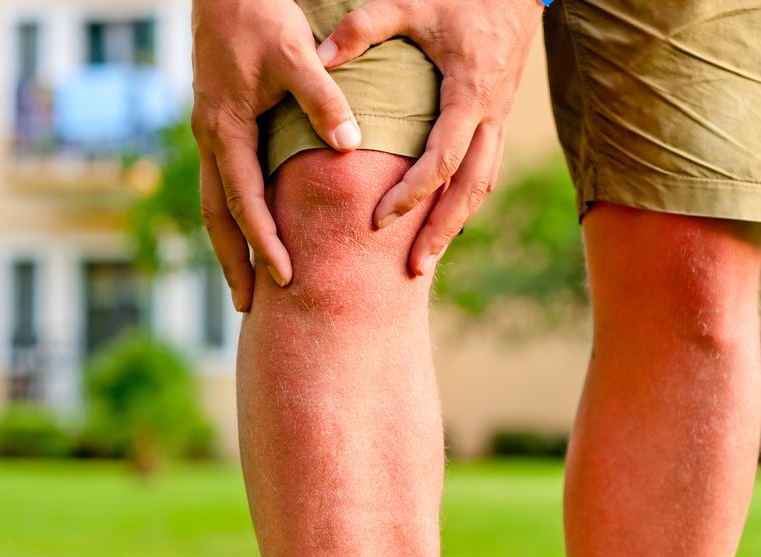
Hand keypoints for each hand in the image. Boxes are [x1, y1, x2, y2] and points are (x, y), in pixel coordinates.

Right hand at [191, 0, 360, 310]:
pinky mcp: (220, 125)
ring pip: (215, 203)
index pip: (245, 202)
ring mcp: (211, 134)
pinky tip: (251, 229)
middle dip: (233, 263)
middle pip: (218, 217)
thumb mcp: (296, 55)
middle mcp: (211, 139)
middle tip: (247, 308)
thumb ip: (323, 101)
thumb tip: (350, 146)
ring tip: (245, 284)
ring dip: (229, 246)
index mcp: (227, 130)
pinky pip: (223, 183)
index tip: (283, 280)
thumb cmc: (260, 18)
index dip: (264, 244)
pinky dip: (235, 216)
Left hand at [317, 0, 542, 274]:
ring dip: (457, 223)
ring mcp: (499, 119)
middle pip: (472, 189)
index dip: (411, 193)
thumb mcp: (412, 2)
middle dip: (443, 231)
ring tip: (428, 257)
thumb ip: (364, 28)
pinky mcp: (498, 118)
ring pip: (483, 185)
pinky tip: (442, 218)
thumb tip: (318, 59)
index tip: (379, 220)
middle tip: (415, 269)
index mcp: (470, 94)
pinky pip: (486, 170)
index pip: (442, 159)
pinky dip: (464, 199)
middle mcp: (491, 115)